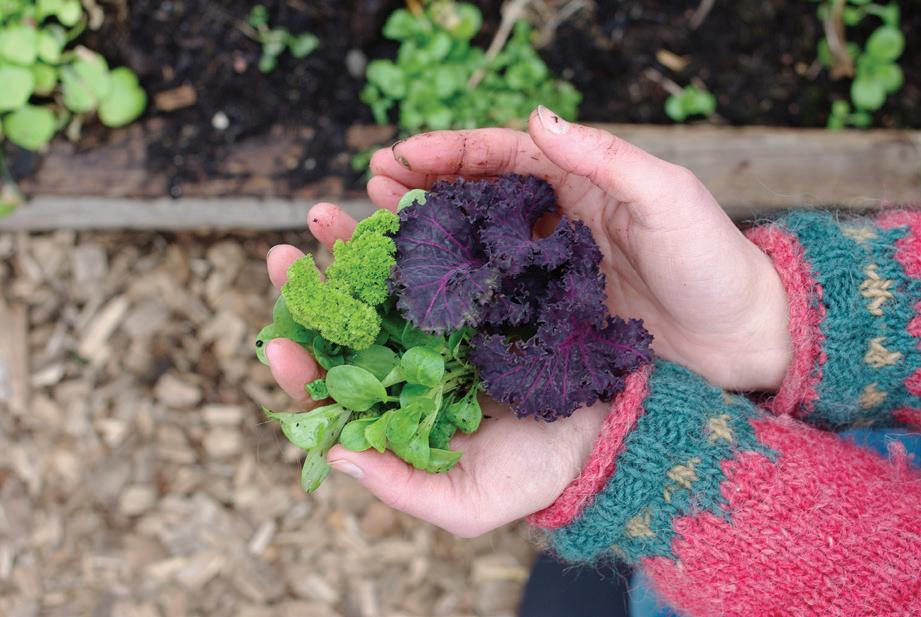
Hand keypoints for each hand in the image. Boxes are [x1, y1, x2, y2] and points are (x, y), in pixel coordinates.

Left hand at [265, 218, 606, 536]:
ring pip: (379, 284)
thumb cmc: (536, 472)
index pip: (333, 395)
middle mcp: (407, 365)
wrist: (606, 431)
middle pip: (344, 329)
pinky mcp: (472, 293)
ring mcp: (437, 325)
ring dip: (346, 248)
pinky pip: (431, 259)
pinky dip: (406, 233)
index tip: (277, 347)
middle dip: (308, 294)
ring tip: (322, 215)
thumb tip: (335, 458)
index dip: (300, 373)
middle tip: (282, 259)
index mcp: (396, 413)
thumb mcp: (468, 502)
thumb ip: (403, 488)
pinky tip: (384, 203)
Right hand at [366, 107, 791, 391]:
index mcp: (583, 181)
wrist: (740, 342)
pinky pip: (495, 290)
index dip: (449, 151)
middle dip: (424, 184)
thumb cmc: (711, 263)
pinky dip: (458, 285)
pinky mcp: (552, 312)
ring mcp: (551, 267)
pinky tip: (424, 288)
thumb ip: (605, 158)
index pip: (504, 154)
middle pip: (478, 192)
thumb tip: (538, 117)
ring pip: (479, 240)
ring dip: (431, 231)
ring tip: (381, 227)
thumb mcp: (666, 198)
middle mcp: (559, 218)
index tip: (398, 155)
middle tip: (370, 186)